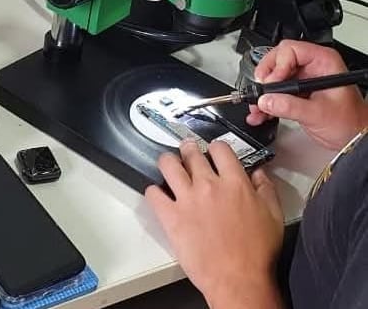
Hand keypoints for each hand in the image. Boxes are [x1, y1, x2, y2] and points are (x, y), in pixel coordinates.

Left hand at [145, 141, 283, 308]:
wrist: (238, 279)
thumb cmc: (257, 253)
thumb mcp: (273, 215)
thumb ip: (266, 189)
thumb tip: (259, 174)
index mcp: (234, 183)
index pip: (220, 149)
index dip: (215, 147)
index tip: (213, 151)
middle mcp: (208, 185)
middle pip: (191, 153)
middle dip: (188, 149)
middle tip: (187, 151)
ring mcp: (187, 199)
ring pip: (168, 165)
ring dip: (168, 161)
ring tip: (169, 163)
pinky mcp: (171, 216)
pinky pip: (153, 194)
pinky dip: (153, 191)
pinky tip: (158, 193)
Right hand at [246, 40, 367, 149]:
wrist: (354, 138)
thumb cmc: (350, 122)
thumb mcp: (318, 114)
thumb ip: (290, 106)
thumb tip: (267, 100)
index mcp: (323, 62)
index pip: (291, 51)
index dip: (277, 65)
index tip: (271, 83)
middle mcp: (311, 67)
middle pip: (277, 60)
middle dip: (265, 77)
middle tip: (261, 92)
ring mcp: (302, 79)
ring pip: (272, 76)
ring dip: (261, 92)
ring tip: (257, 107)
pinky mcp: (295, 92)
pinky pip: (274, 91)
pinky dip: (265, 101)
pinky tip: (260, 112)